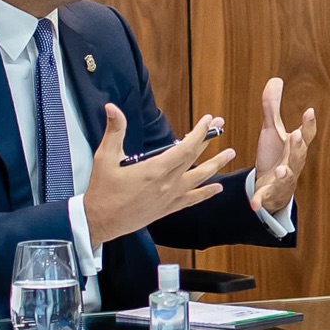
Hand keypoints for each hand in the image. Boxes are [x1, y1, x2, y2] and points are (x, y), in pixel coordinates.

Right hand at [80, 103, 234, 245]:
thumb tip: (112, 108)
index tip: (208, 121)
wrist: (99, 222)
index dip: (199, 133)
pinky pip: (191, 200)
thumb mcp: (105, 157)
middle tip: (221, 126)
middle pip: (195, 159)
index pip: (185, 148)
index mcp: (155, 170)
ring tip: (230, 153)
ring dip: (216, 165)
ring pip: (199, 179)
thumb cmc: (102, 191)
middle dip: (209, 140)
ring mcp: (169, 198)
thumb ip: (114, 131)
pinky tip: (217, 188)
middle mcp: (167, 184)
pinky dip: (205, 193)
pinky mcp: (167, 209)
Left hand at [251, 76, 317, 215]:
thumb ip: (272, 107)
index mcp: (295, 147)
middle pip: (299, 154)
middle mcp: (293, 163)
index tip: (309, 111)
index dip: (309, 124)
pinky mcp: (270, 192)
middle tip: (297, 135)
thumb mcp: (272, 130)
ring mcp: (282, 178)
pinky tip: (253, 204)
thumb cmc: (275, 154)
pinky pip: (265, 196)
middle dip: (298, 146)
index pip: (306, 134)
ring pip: (286, 175)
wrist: (273, 186)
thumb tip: (275, 79)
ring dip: (284, 172)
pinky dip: (260, 200)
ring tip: (280, 169)